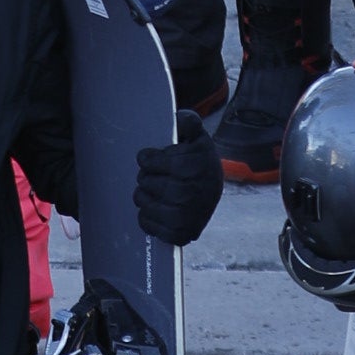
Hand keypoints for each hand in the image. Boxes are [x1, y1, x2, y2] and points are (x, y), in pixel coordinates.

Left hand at [134, 112, 223, 249]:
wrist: (211, 188)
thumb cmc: (197, 159)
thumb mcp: (196, 136)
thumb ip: (188, 123)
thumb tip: (179, 120)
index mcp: (200, 166)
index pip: (163, 164)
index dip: (150, 160)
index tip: (145, 158)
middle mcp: (199, 193)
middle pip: (154, 186)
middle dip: (146, 178)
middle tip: (146, 175)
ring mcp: (193, 217)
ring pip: (150, 207)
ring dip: (143, 198)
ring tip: (147, 191)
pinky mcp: (185, 234)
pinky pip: (154, 228)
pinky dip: (147, 219)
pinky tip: (152, 208)